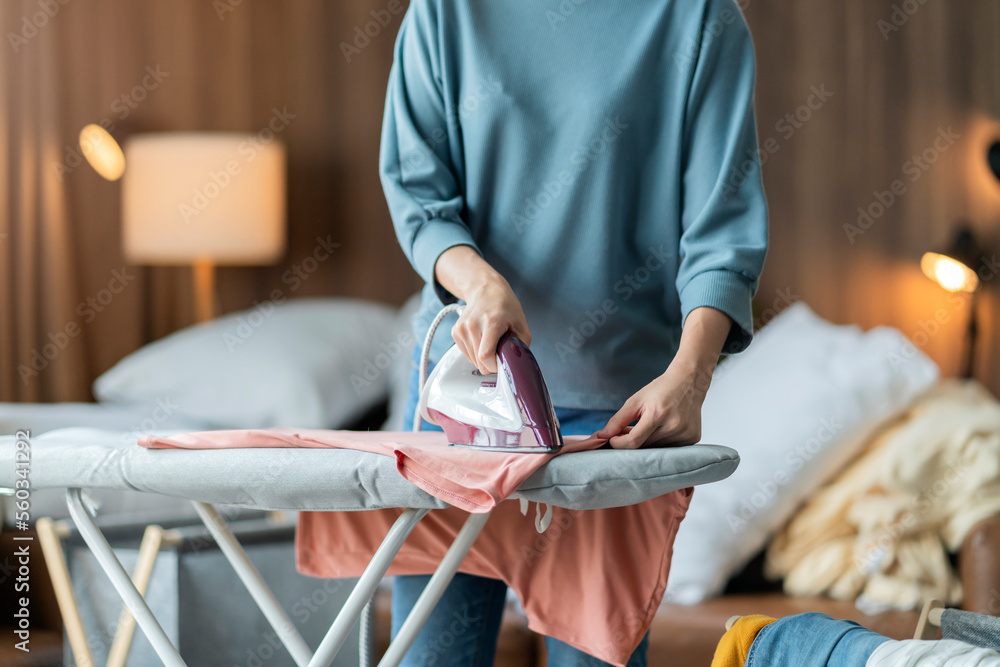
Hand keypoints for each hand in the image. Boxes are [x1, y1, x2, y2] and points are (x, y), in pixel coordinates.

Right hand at [434, 246, 530, 374]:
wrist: (485, 289)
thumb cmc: (504, 305)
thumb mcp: (521, 324)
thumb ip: (520, 347)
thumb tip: (513, 364)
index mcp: (491, 322)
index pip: (485, 356)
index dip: (494, 366)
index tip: (502, 363)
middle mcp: (473, 325)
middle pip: (479, 362)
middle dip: (491, 362)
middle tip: (500, 350)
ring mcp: (462, 329)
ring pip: (472, 360)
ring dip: (483, 358)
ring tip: (491, 341)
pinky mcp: (456, 332)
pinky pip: (467, 354)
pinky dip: (476, 353)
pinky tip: (482, 340)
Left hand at [594, 306, 732, 448]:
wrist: (689, 381)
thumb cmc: (660, 390)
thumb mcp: (635, 401)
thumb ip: (617, 420)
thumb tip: (600, 437)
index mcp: (658, 414)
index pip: (633, 441)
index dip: (619, 443)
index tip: (612, 440)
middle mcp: (674, 426)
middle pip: (644, 447)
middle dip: (632, 442)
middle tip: (627, 431)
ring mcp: (685, 434)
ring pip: (657, 450)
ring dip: (647, 443)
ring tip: (647, 427)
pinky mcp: (693, 438)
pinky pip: (670, 449)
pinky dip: (661, 443)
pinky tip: (663, 429)